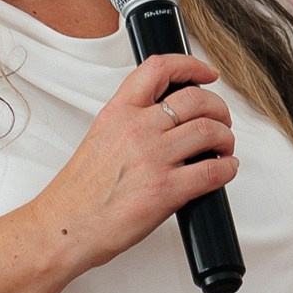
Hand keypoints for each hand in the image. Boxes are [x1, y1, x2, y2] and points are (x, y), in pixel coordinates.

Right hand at [32, 54, 237, 279]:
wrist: (64, 227)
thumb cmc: (79, 193)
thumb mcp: (100, 139)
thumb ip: (130, 123)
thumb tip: (167, 120)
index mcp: (118, 113)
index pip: (159, 69)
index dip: (191, 66)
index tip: (206, 73)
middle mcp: (137, 129)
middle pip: (196, 99)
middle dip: (218, 108)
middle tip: (221, 120)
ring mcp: (152, 158)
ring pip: (210, 131)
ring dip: (225, 138)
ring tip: (223, 147)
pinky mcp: (166, 190)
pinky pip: (213, 171)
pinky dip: (227, 168)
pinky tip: (224, 169)